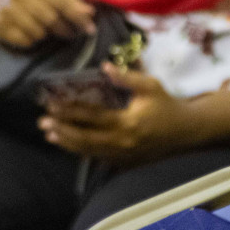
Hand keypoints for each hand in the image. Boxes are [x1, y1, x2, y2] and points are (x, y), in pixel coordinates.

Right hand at [0, 0, 95, 48]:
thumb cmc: (32, 0)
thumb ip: (71, 2)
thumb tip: (90, 12)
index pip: (62, 1)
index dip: (78, 16)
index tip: (91, 29)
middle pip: (51, 19)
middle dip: (64, 29)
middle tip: (69, 33)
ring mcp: (10, 11)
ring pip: (38, 32)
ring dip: (45, 35)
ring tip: (44, 30)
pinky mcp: (1, 26)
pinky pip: (26, 41)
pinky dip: (31, 40)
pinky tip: (28, 33)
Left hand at [39, 64, 196, 162]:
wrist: (187, 132)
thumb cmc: (167, 106)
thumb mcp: (151, 87)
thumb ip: (127, 78)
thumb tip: (104, 67)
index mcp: (128, 122)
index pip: (92, 116)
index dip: (71, 110)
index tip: (51, 103)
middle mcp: (122, 142)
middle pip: (85, 137)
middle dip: (62, 129)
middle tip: (42, 122)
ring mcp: (123, 156)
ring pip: (88, 151)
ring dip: (66, 143)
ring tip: (48, 134)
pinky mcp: (124, 163)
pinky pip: (97, 157)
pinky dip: (80, 151)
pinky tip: (66, 144)